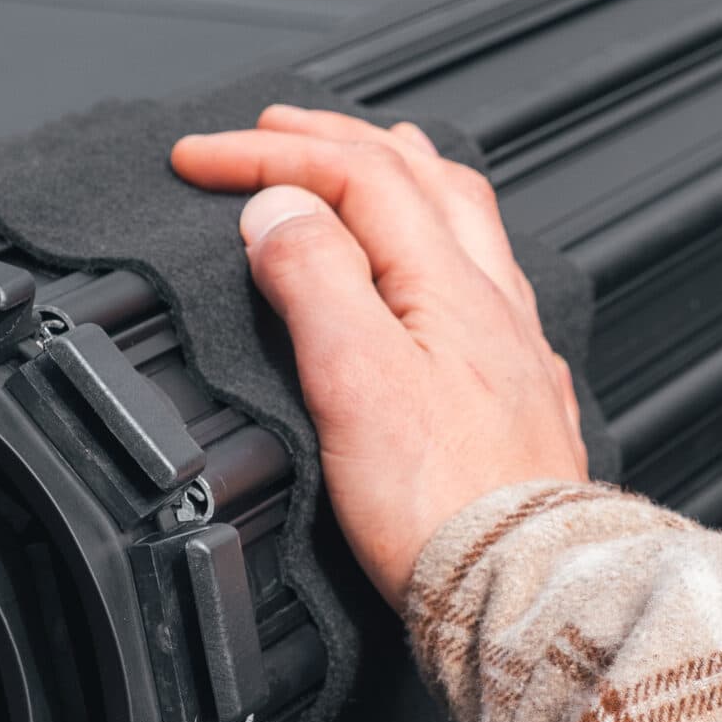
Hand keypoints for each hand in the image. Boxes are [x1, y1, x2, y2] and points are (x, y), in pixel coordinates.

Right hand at [171, 106, 588, 607]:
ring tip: (370, 159)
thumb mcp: (352, 378)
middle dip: (335, 140)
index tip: (198, 158)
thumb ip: (314, 278)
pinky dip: (442, 249)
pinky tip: (440, 281)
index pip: (353, 174)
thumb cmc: (442, 505)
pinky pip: (486, 286)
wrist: (522, 591)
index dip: (267, 154)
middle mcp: (491, 301)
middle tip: (271, 129)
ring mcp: (512, 347)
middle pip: (418, 176)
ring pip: (464, 222)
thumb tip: (280, 206)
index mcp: (446, 283)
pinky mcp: (518, 400)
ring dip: (402, 175)